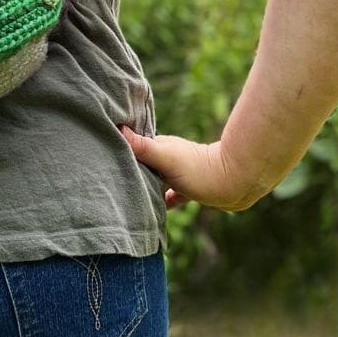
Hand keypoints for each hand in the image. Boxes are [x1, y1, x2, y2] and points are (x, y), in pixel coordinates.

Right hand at [119, 125, 262, 211]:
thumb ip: (143, 146)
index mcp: (159, 147)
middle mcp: (167, 157)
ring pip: (156, 180)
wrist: (236, 182)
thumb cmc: (200, 169)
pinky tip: (158, 209)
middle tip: (110, 182)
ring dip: (145, 186)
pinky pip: (172, 195)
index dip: (118, 151)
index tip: (101, 156)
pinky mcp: (191, 189)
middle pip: (142, 164)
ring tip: (129, 197)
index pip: (132, 148)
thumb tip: (118, 127)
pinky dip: (163, 200)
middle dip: (129, 170)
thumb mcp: (166, 158)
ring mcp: (179, 173)